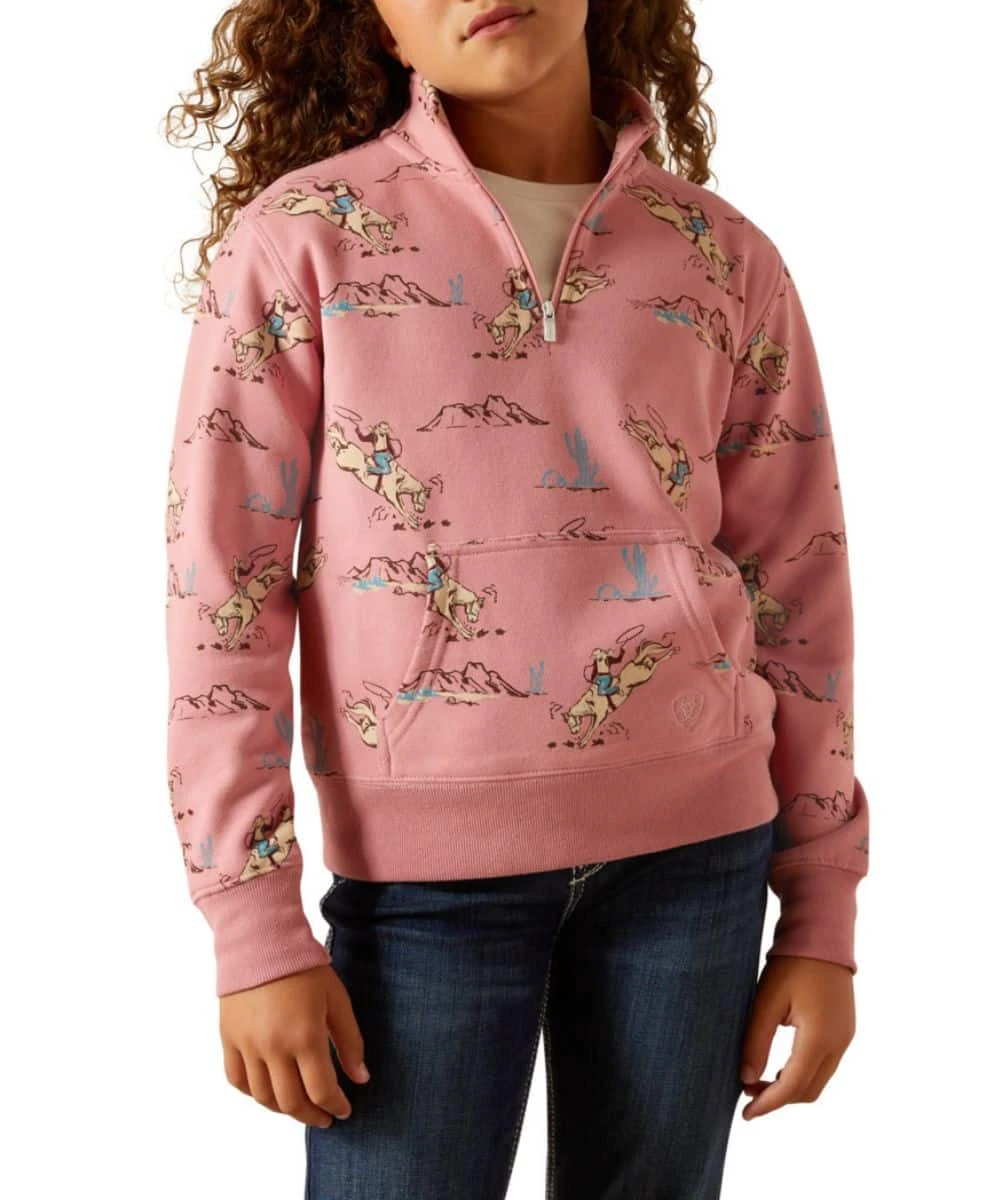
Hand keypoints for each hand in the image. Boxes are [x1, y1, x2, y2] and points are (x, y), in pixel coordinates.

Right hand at [220, 963, 369, 1126]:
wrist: (261, 941)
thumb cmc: (305, 967)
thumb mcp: (337, 999)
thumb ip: (350, 1041)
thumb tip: (361, 1078)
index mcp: (305, 1037)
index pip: (321, 1090)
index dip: (335, 1106)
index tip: (344, 1110)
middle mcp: (273, 1048)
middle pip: (291, 1102)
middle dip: (312, 1115)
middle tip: (324, 1116)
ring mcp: (248, 1046)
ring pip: (263, 1097)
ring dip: (283, 1109)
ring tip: (299, 1106)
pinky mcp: (229, 1039)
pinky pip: (237, 1080)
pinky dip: (253, 1093)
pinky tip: (268, 1091)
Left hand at [739, 954, 854, 1119]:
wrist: (822, 935)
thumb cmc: (791, 963)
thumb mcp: (766, 1000)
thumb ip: (756, 1041)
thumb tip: (745, 1078)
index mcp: (820, 1037)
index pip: (792, 1086)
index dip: (768, 1103)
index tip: (745, 1113)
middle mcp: (839, 1043)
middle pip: (808, 1090)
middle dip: (778, 1099)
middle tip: (747, 1095)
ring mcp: (845, 1038)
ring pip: (818, 1081)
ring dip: (790, 1087)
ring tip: (758, 1082)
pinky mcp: (844, 1031)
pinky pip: (824, 1065)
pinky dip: (801, 1074)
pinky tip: (779, 1067)